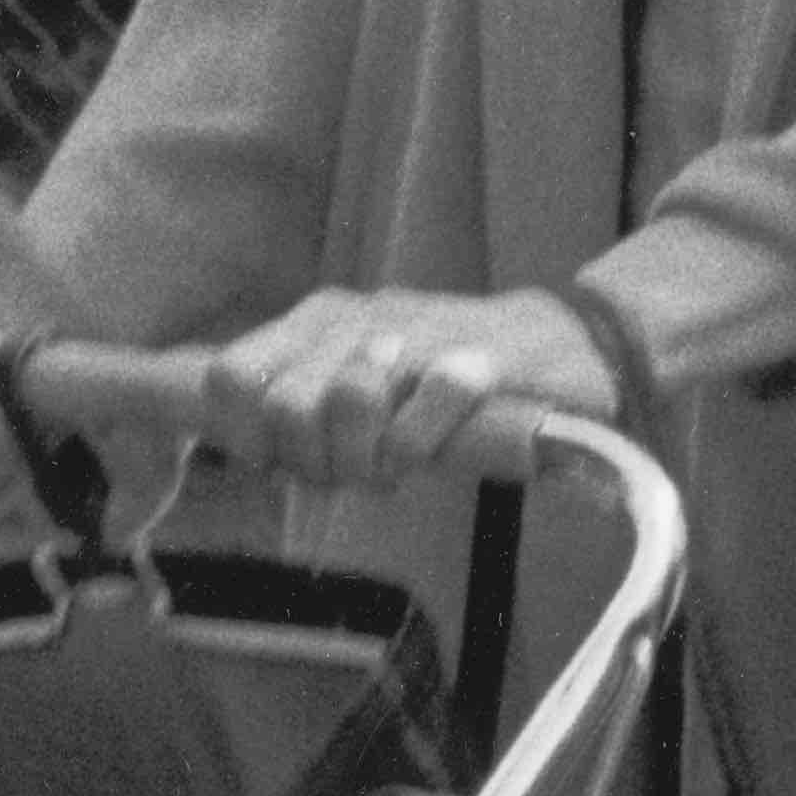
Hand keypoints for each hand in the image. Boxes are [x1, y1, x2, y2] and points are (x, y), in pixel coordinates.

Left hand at [211, 280, 628, 482]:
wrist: (565, 345)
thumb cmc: (448, 376)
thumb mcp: (363, 382)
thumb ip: (304, 408)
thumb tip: (245, 454)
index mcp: (317, 322)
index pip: (230, 377)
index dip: (244, 437)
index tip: (280, 466)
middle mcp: (357, 319)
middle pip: (285, 406)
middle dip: (313, 462)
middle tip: (355, 475)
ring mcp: (418, 333)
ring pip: (347, 401)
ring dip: (366, 458)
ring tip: (394, 467)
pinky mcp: (479, 356)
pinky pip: (422, 410)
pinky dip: (420, 447)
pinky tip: (434, 453)